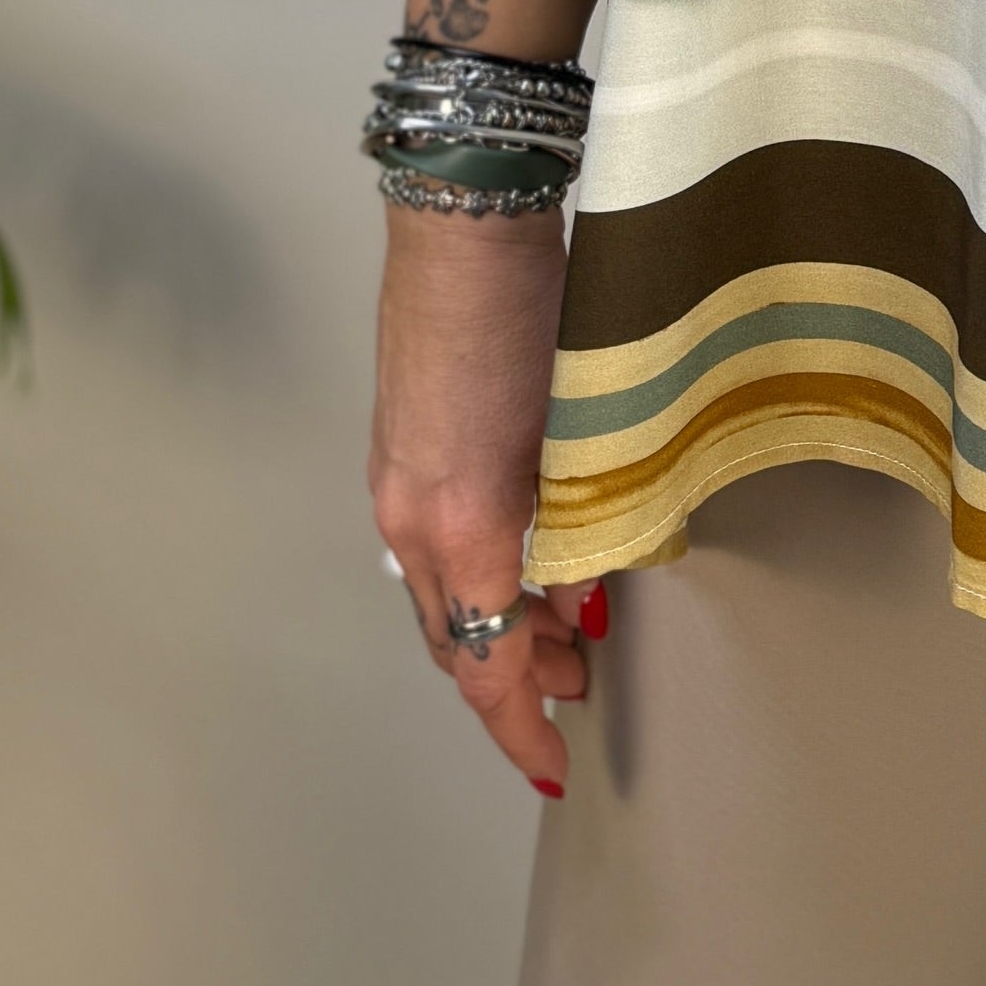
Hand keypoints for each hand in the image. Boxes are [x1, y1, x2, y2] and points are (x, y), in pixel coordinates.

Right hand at [369, 197, 597, 794]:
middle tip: (581, 681)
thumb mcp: (577, 426)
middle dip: (514, 674)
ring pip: (443, 591)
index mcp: (462, 524)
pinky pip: (433, 545)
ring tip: (566, 624)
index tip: (554, 763)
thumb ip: (583, 513)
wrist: (465, 221)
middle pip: (455, 636)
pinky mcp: (397, 448)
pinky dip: (478, 570)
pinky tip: (525, 554)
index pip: (484, 663)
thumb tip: (590, 575)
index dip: (518, 722)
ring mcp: (395, 484)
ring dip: (497, 621)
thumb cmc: (533, 311)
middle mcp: (411, 520)